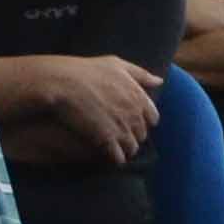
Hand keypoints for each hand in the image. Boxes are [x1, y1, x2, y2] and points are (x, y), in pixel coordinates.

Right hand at [37, 55, 163, 156]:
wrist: (64, 83)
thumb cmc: (88, 70)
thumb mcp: (117, 65)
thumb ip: (141, 74)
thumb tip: (159, 81)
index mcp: (139, 97)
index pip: (152, 117)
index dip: (144, 121)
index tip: (134, 122)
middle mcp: (134, 114)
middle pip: (142, 134)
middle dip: (134, 135)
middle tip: (122, 136)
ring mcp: (122, 128)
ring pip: (132, 147)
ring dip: (126, 149)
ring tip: (116, 148)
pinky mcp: (106, 140)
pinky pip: (118, 157)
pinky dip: (116, 158)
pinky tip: (109, 156)